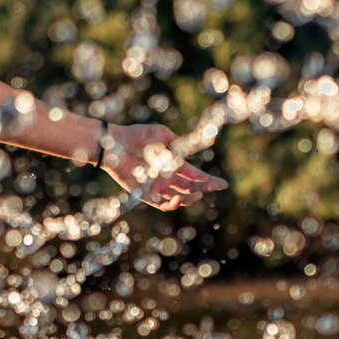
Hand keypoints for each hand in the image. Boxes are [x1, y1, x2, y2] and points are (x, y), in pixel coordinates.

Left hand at [99, 123, 227, 210]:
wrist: (115, 143)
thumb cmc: (138, 136)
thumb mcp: (163, 135)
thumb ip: (179, 143)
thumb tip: (192, 150)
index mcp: (173, 163)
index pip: (194, 175)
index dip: (208, 180)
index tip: (222, 184)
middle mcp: (167, 177)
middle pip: (190, 188)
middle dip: (204, 188)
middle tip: (214, 188)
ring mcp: (156, 187)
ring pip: (178, 198)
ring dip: (190, 198)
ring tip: (198, 194)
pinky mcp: (144, 194)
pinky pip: (161, 204)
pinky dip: (172, 204)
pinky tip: (179, 199)